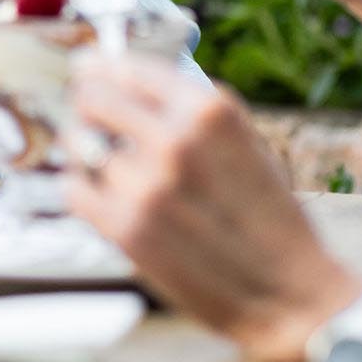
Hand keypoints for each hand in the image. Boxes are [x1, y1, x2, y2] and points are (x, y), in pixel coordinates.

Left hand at [64, 55, 361, 361]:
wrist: (288, 296)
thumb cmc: (271, 220)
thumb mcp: (248, 144)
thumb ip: (192, 112)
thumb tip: (133, 80)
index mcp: (210, 111)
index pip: (130, 67)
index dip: (101, 65)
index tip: (86, 66)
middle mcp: (174, 141)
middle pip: (92, 97)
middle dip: (86, 102)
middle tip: (86, 112)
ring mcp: (146, 185)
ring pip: (79, 144)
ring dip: (84, 150)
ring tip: (101, 162)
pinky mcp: (126, 227)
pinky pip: (72, 188)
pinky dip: (79, 188)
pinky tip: (98, 194)